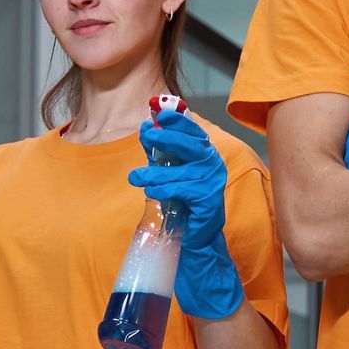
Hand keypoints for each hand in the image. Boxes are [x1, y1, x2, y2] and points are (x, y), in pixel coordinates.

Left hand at [131, 106, 226, 243]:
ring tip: (135, 177)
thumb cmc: (183, 198)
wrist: (197, 233)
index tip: (161, 116)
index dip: (179, 122)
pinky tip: (151, 192)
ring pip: (179, 171)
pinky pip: (180, 190)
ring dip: (153, 173)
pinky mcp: (208, 199)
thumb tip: (146, 129)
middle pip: (191, 145)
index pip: (194, 131)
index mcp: (204, 152)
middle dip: (168, 138)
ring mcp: (212, 181)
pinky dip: (162, 190)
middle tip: (150, 136)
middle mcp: (212, 164)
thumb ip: (159, 151)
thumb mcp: (169, 170)